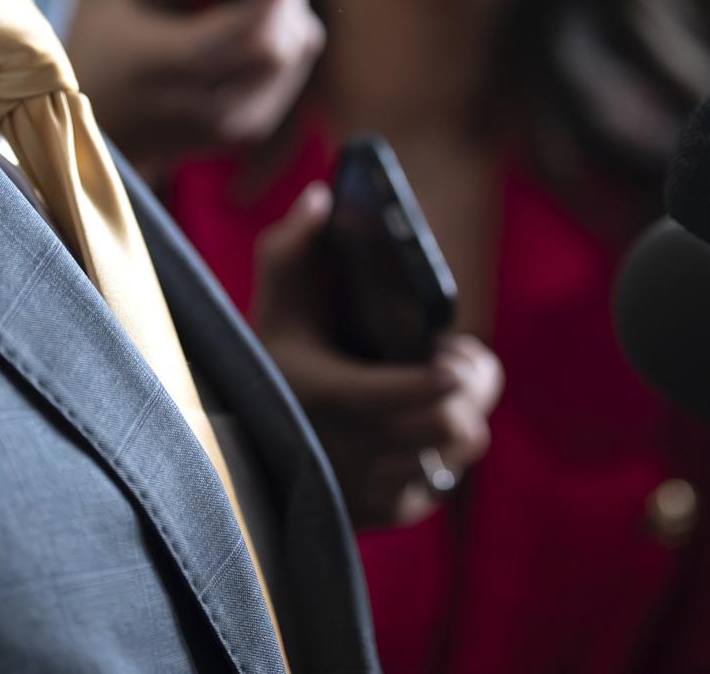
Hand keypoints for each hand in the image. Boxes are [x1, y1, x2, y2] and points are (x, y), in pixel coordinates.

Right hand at [63, 0, 322, 176]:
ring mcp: (234, 124)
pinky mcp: (248, 131)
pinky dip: (283, 37)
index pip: (257, 28)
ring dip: (285, 12)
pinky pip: (293, 70)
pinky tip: (250, 22)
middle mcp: (211, 103)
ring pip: (297, 51)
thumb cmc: (94, 52)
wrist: (93, 134)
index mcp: (173, 64)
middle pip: (287, 37)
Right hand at [250, 183, 503, 527]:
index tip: (450, 350)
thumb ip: (291, 245)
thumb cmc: (271, 358)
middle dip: (467, 386)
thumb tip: (321, 197)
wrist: (243, 448)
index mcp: (330, 396)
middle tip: (451, 360)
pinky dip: (443, 449)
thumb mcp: (274, 300)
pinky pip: (446, 478)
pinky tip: (420, 425)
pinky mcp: (386, 513)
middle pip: (458, 424)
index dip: (454, 373)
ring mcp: (371, 490)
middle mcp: (352, 453)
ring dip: (458, 415)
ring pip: (458, 452)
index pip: (422, 394)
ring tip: (438, 389)